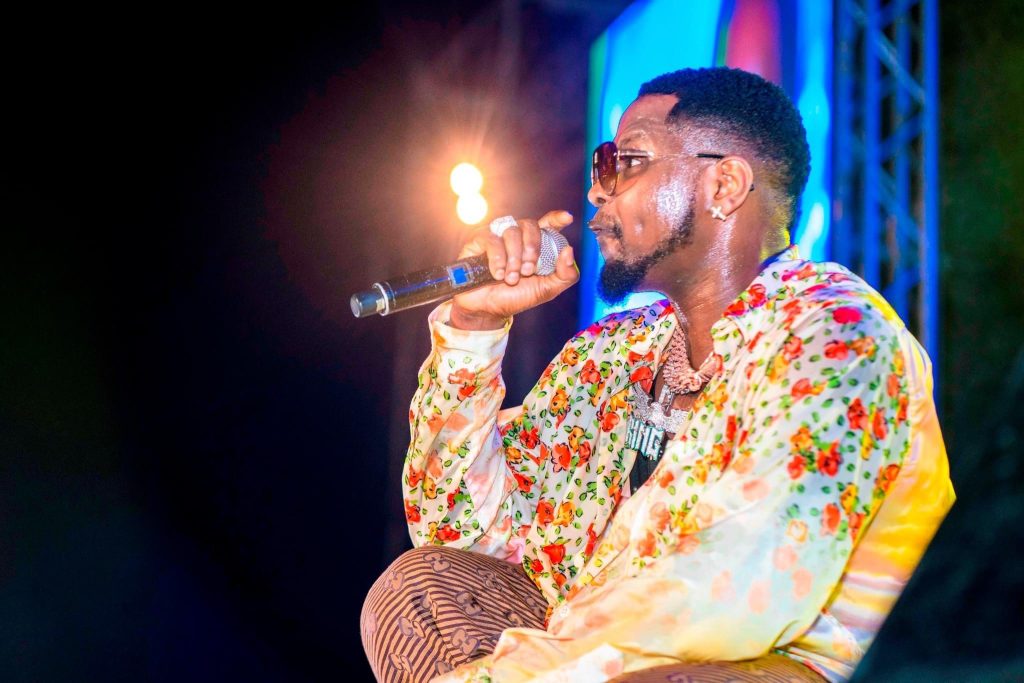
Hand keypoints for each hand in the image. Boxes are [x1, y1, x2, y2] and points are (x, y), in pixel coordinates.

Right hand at [449, 210, 577, 329]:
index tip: (567, 218)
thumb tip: (569, 250)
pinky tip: (498, 274)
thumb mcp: (547, 290)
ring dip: (514, 258)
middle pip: (530, 225)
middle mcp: (518, 236)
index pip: (549, 224)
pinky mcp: (480, 240)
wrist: (488, 309)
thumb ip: (565, 275)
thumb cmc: (517, 297)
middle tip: (528, 270)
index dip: (557, 218)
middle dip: (532, 249)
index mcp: (536, 245)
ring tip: (511, 278)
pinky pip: (492, 239)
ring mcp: (498, 236)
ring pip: (511, 232)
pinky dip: (497, 260)